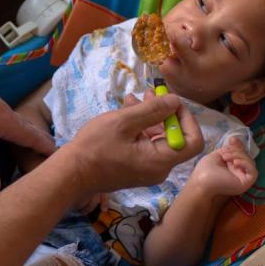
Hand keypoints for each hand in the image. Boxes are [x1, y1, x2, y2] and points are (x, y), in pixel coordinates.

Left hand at [0, 60, 54, 193]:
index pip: (33, 138)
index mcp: (8, 123)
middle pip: (28, 128)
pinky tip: (0, 129)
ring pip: (15, 121)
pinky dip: (10, 126)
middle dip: (39, 140)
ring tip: (28, 142)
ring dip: (24, 132)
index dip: (46, 148)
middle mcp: (6, 112)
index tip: (61, 156)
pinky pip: (4, 116)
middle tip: (50, 150)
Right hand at [64, 91, 202, 193]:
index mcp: (160, 161)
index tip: (170, 102)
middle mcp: (159, 169)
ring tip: (133, 98)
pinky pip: (147, 145)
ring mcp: (148, 169)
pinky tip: (127, 110)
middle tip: (150, 93)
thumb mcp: (123, 122)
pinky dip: (141, 127)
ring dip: (150, 116)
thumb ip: (153, 110)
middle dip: (164, 112)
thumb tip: (175, 100)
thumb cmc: (95, 148)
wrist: (71, 172)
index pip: (193, 141)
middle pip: (175, 137)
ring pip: (159, 138)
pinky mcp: (137, 167)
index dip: (187, 118)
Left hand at [188, 137, 256, 196]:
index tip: (232, 140)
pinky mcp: (245, 183)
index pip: (242, 154)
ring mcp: (243, 179)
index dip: (239, 146)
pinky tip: (235, 162)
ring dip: (239, 156)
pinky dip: (246, 164)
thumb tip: (235, 138)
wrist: (201, 182)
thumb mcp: (218, 155)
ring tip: (226, 157)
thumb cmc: (205, 170)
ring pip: (250, 163)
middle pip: (247, 157)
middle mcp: (239, 173)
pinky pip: (253, 172)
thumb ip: (228, 148)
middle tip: (224, 154)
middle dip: (237, 151)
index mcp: (232, 167)